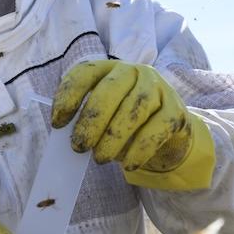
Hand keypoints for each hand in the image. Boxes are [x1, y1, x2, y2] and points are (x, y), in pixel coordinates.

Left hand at [50, 60, 215, 190]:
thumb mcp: (103, 116)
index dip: (68, 96)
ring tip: (100, 158)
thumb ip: (86, 121)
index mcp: (109, 69)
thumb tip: (70, 137)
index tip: (57, 123)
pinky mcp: (176, 110)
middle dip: (91, 121)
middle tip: (79, 147)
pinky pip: (156, 129)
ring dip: (113, 137)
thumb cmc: (125, 122)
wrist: (167, 130)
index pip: (84, 73)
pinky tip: (128, 164)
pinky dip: (140, 149)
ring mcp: (158, 88)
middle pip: (109, 91)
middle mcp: (135, 71)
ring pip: (133, 110)